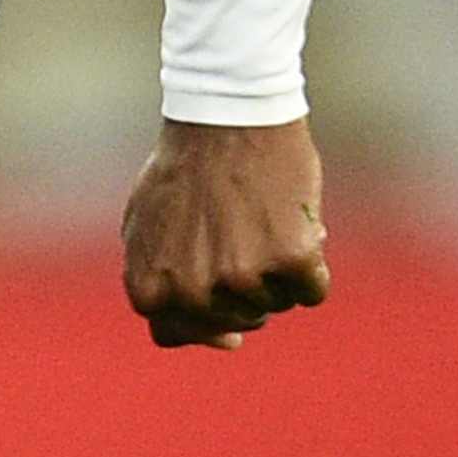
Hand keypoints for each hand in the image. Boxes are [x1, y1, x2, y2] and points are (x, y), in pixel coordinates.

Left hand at [120, 114, 328, 349]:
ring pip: (277, 305)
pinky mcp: (291, 262)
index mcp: (149, 291)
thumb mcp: (145, 229)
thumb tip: (226, 340)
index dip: (206, 320)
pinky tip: (296, 226)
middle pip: (236, 322)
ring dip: (277, 272)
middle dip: (243, 289)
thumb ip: (162, 284)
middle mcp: (193, 294)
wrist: (226, 116)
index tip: (223, 304)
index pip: (178, 334)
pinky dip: (312, 264)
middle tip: (240, 236)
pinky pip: (312, 290)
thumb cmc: (185, 169)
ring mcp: (242, 281)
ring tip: (261, 220)